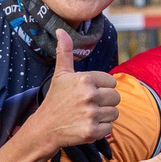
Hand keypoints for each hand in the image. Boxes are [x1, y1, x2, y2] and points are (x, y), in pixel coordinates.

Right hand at [35, 28, 119, 148]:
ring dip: (104, 115)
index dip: (102, 88)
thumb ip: (65, 51)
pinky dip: (101, 129)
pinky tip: (87, 125)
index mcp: (85, 79)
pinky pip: (110, 128)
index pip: (112, 82)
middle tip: (89, 105)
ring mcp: (91, 114)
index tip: (87, 93)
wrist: (44, 128)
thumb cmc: (55, 99)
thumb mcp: (60, 74)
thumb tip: (61, 31)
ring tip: (88, 115)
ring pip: (114, 113)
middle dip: (105, 102)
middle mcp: (89, 95)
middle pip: (116, 97)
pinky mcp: (92, 131)